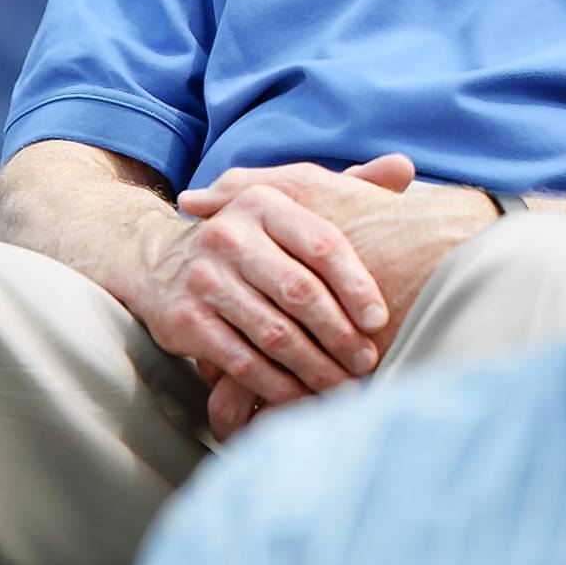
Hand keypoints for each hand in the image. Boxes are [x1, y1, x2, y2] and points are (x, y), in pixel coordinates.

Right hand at [181, 159, 495, 437]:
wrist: (159, 267)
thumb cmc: (249, 241)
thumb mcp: (288, 207)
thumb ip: (347, 188)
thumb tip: (406, 167)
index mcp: (263, 203)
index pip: (323, 244)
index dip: (356, 285)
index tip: (380, 320)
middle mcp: (229, 235)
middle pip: (301, 292)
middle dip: (340, 334)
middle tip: (367, 361)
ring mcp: (203, 278)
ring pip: (275, 333)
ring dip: (315, 367)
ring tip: (344, 386)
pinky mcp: (185, 321)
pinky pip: (243, 361)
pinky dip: (278, 385)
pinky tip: (302, 397)